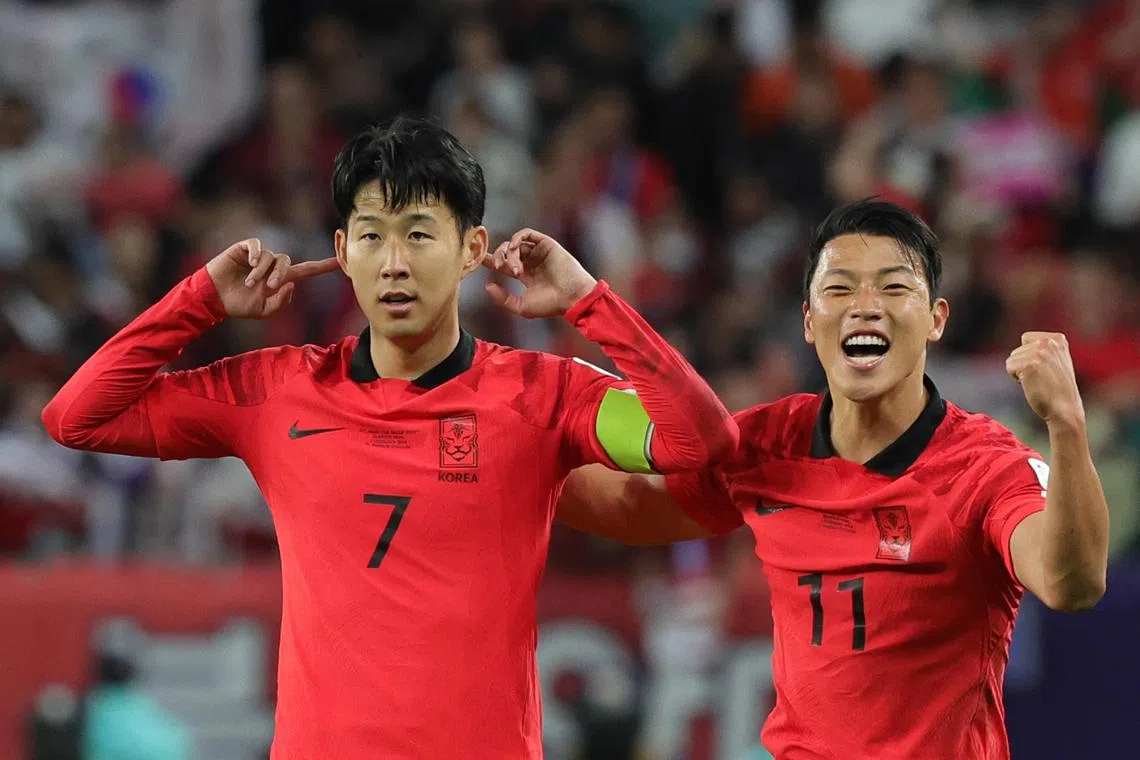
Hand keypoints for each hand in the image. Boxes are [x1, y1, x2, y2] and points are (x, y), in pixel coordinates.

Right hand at [205, 239, 339, 319]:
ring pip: (271, 256)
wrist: (213, 299)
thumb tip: (292, 284)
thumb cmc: (236, 305)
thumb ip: (280, 302)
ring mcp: (258, 257)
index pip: (306, 270)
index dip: (322, 266)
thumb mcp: (262, 311)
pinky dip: (257, 255)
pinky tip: (250, 264)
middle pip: (287, 261)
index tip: (339, 262)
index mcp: (279, 279)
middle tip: (269, 286)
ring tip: (249, 283)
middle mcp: (271, 266)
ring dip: (262, 272)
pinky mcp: (244, 249)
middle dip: (281, 274)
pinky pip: (257, 245)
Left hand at [483, 228, 596, 318]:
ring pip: (515, 243)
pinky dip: (517, 239)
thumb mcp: (521, 307)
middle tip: (498, 267)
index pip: (504, 263)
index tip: (478, 259)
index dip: (490, 260)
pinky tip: (515, 250)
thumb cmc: (551, 305)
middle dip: (498, 257)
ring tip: (515, 268)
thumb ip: (503, 298)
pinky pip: (527, 234)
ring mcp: (538, 252)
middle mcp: (531, 261)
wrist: (572, 297)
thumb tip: (487, 286)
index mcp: (526, 274)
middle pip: (506, 251)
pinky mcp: (546, 244)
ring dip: (509, 253)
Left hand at [1006, 332, 1084, 428]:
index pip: (1026, 338)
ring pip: (1012, 359)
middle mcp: (1049, 342)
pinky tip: (1031, 384)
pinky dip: (1015, 377)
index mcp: (1058, 339)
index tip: (1044, 368)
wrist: (1065, 408)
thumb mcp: (1057, 360)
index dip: (1028, 355)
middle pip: (1018, 350)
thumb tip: (1024, 339)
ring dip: (1020, 371)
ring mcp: (1040, 353)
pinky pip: (1009, 367)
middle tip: (1042, 377)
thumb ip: (1045, 348)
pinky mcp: (1030, 364)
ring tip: (1038, 381)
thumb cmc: (1058, 388)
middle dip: (1024, 364)